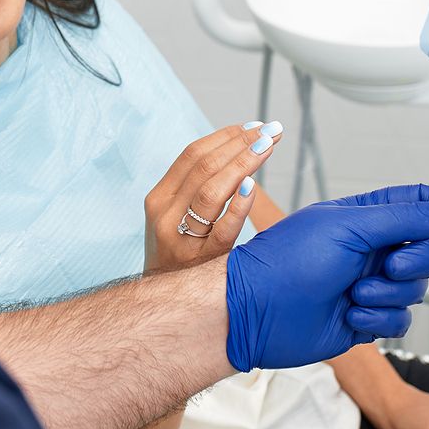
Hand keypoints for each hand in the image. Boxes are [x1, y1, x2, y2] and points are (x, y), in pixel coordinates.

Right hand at [143, 122, 279, 272]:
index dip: (225, 136)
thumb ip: (196, 188)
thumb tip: (235, 148)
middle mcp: (164, 214)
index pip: (192, 155)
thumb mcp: (175, 217)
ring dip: (243, 163)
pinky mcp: (201, 261)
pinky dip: (238, 205)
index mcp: (159, 197)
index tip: (253, 125)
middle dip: (240, 143)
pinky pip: (223, 228)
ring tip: (267, 147)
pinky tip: (253, 188)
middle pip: (204, 167)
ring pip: (211, 191)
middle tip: (270, 131)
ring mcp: (181, 238)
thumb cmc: (181, 254)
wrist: (166, 303)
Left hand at [224, 184, 428, 371]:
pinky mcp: (365, 319)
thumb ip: (402, 218)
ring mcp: (368, 285)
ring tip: (352, 293)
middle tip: (385, 265)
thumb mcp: (347, 227)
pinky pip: (399, 322)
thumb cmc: (286, 261)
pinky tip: (349, 315)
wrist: (255, 312)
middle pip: (425, 252)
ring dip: (387, 295)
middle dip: (412, 262)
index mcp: (364, 217)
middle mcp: (369, 249)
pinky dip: (377, 320)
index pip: (421, 206)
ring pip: (415, 291)